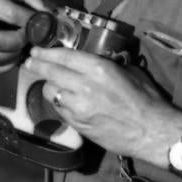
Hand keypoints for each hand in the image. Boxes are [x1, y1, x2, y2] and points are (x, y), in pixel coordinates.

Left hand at [26, 47, 181, 160]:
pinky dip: (58, 103)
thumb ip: (106, 64)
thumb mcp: (128, 72)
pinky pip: (59, 109)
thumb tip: (94, 60)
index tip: (36, 50)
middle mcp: (84, 87)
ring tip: (50, 82)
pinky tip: (62, 100)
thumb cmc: (145, 98)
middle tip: (30, 61)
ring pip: (51, 92)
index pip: (64, 57)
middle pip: (51, 73)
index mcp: (98, 69)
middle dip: (38, 65)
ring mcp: (78, 108)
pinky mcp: (78, 125)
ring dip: (49, 86)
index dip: (46, 52)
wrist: (151, 131)